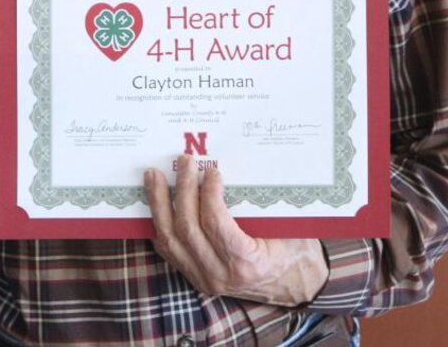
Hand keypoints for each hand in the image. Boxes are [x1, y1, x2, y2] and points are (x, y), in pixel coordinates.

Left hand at [145, 156, 327, 306]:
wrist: (293, 285)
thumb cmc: (293, 249)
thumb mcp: (285, 226)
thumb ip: (259, 204)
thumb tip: (233, 165)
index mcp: (246, 264)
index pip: (216, 224)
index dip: (209, 194)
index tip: (213, 170)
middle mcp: (220, 275)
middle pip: (188, 228)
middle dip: (182, 190)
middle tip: (184, 161)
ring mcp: (203, 279)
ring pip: (170, 239)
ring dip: (159, 204)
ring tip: (154, 175)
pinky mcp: (194, 277)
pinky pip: (168, 249)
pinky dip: (160, 222)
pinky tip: (155, 200)